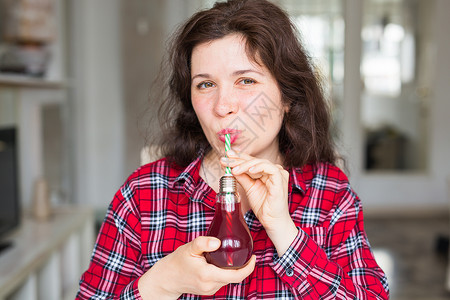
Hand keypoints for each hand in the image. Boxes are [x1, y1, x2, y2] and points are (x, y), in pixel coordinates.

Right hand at [138, 236, 255, 298]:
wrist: (166, 278)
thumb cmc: (177, 262)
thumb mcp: (189, 248)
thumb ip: (203, 243)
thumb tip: (218, 242)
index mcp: (208, 275)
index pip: (237, 275)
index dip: (249, 267)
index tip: (254, 256)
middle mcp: (211, 285)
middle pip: (235, 277)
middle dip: (242, 266)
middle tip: (246, 252)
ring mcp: (210, 290)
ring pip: (229, 279)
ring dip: (233, 269)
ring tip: (233, 255)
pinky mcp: (208, 290)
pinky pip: (222, 281)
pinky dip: (225, 272)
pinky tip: (223, 263)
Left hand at [221, 150, 297, 255]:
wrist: (271, 221)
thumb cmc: (263, 206)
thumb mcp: (248, 188)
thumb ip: (241, 177)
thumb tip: (230, 167)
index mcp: (266, 172)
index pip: (251, 161)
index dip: (238, 157)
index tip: (226, 156)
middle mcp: (273, 171)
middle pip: (254, 160)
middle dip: (238, 159)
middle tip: (225, 160)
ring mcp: (278, 174)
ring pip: (260, 162)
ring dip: (245, 164)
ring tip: (234, 169)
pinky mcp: (280, 180)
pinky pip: (270, 169)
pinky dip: (259, 167)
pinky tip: (249, 169)